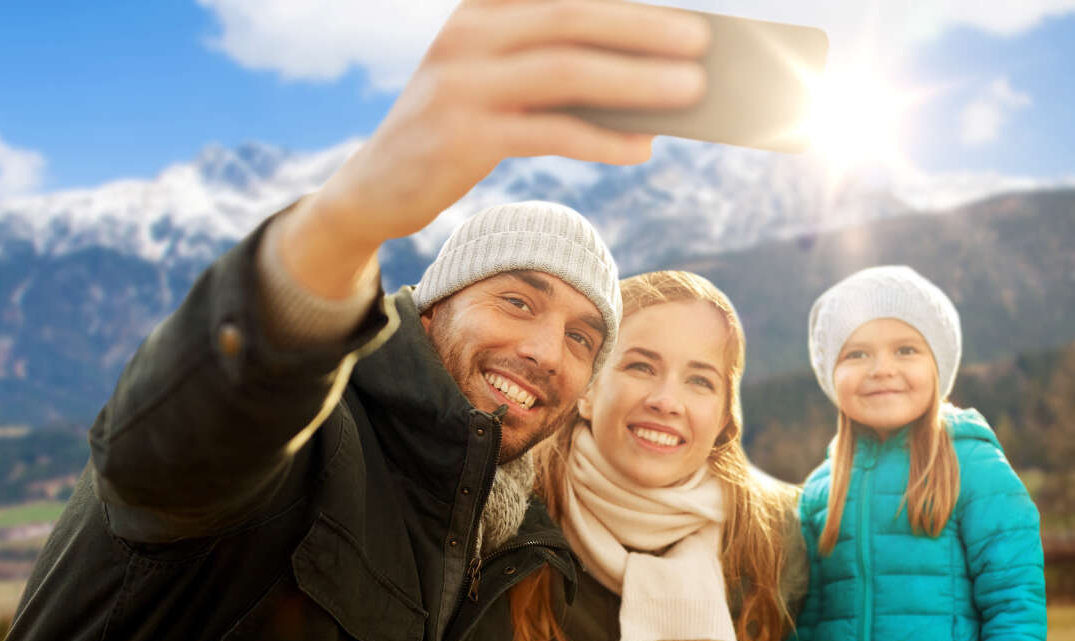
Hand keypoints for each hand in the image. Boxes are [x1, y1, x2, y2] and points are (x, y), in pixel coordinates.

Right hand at [279, 0, 708, 297]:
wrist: (374, 187)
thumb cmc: (454, 130)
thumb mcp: (496, 84)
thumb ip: (554, 69)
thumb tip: (648, 77)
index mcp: (479, 8)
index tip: (677, 6)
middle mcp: (468, 33)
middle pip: (571, 18)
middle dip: (643, 27)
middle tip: (700, 41)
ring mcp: (462, 83)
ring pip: (567, 73)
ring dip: (636, 81)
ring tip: (690, 91)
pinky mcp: (464, 137)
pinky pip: (551, 134)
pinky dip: (603, 140)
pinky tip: (642, 147)